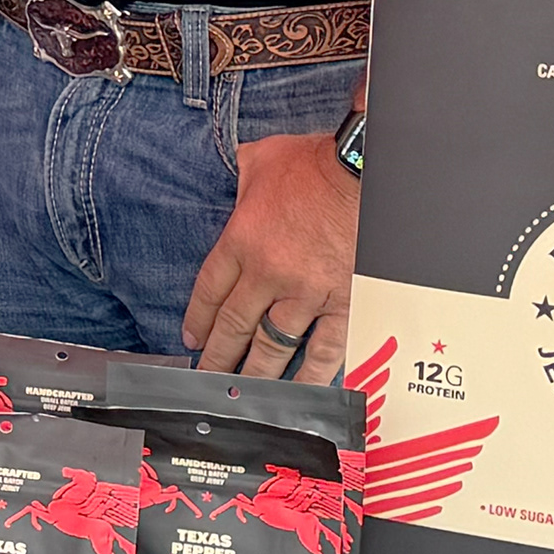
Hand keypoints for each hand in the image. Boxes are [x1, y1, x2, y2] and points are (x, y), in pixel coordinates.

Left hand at [180, 128, 359, 383]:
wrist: (362, 171)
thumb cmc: (314, 163)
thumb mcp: (262, 160)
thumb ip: (244, 178)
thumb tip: (240, 176)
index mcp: (241, 240)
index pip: (210, 290)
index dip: (198, 319)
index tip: (192, 339)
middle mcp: (267, 273)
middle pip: (234, 326)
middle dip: (218, 357)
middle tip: (206, 380)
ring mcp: (306, 293)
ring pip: (273, 346)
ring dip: (256, 373)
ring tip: (243, 393)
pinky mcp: (343, 303)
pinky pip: (324, 348)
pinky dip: (312, 373)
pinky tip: (300, 390)